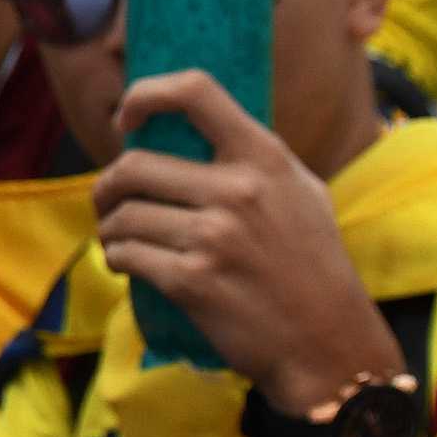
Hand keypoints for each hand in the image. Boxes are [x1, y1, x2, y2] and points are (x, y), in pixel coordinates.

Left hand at [96, 72, 402, 410]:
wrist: (329, 344)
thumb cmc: (313, 266)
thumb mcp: (302, 193)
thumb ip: (253, 159)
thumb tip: (192, 126)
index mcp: (265, 158)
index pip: (195, 92)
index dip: (146, 94)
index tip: (125, 119)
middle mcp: (239, 190)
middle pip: (133, 165)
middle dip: (107, 186)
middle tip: (108, 202)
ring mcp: (214, 236)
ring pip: (122, 215)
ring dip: (109, 228)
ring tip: (120, 239)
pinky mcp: (192, 281)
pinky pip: (125, 255)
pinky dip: (117, 259)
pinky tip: (128, 265)